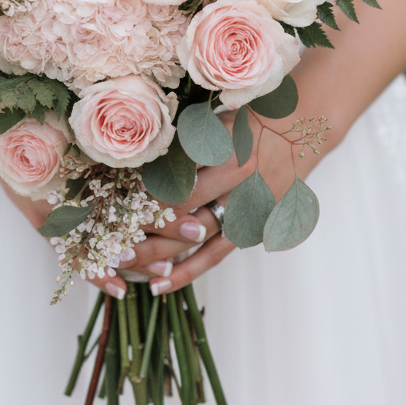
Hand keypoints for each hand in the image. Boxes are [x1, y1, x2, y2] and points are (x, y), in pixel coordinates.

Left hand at [94, 105, 304, 298]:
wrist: (298, 133)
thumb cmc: (246, 122)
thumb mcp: (214, 121)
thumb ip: (181, 140)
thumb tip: (133, 155)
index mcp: (225, 148)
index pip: (176, 173)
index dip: (142, 188)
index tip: (109, 200)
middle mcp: (236, 179)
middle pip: (181, 207)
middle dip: (142, 222)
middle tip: (107, 235)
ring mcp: (245, 207)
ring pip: (194, 236)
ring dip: (157, 250)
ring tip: (122, 260)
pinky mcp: (252, 227)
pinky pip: (215, 255)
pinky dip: (187, 271)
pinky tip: (159, 284)